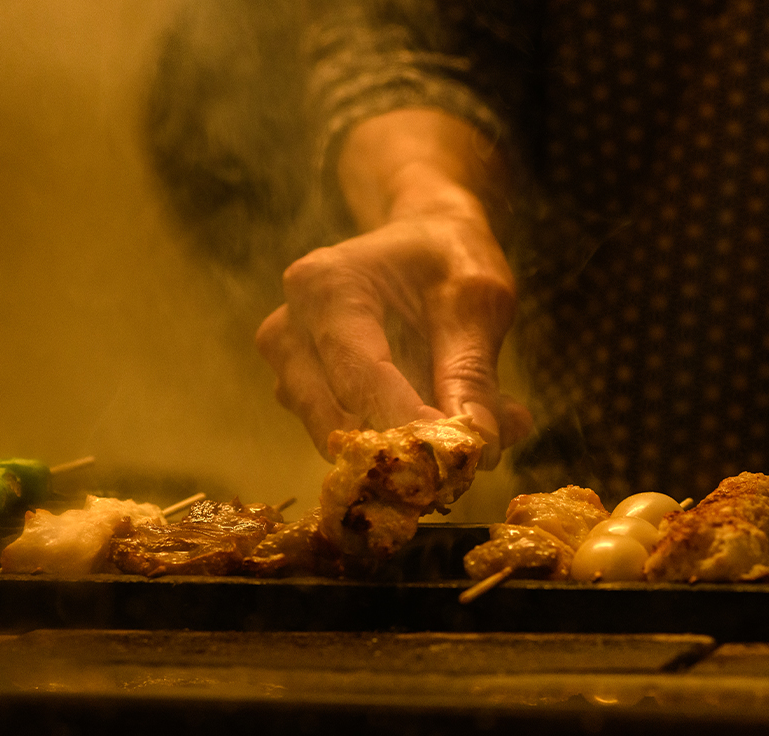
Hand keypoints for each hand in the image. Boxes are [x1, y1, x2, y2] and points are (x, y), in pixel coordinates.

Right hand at [256, 196, 531, 466]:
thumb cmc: (447, 260)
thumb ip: (474, 371)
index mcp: (325, 287)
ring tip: (475, 433)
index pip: (359, 372)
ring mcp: (288, 366)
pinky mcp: (301, 394)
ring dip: (403, 449)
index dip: (406, 419)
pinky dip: (395, 443)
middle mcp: (289, 328)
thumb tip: (480, 444)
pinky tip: (447, 423)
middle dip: (401, 447)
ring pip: (338, 436)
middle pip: (335, 416)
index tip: (455, 456)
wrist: (423, 240)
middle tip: (467, 462)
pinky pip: (344, 437)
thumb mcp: (477, 299)